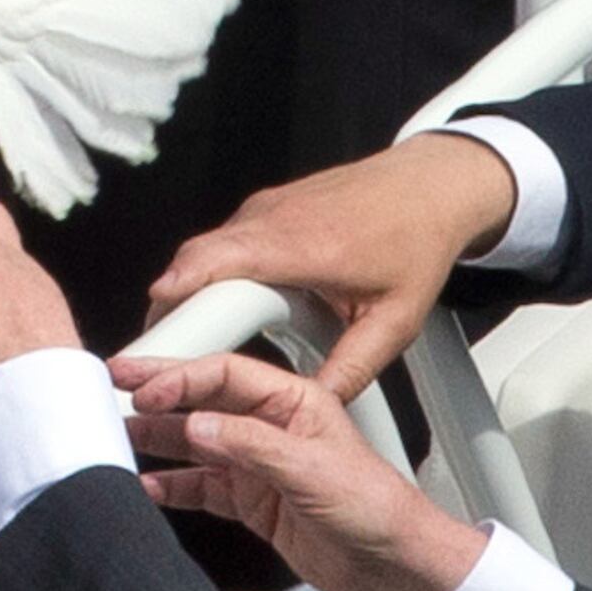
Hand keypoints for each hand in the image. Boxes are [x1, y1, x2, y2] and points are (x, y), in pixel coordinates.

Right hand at [114, 349, 484, 590]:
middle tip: (114, 391)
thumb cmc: (376, 506)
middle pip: (203, 402)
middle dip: (157, 397)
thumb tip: (199, 425)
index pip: (225, 374)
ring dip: (158, 441)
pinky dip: (174, 486)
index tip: (145, 388)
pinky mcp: (252, 501)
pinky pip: (202, 487)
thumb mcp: (311, 469)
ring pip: (195, 444)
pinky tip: (149, 486)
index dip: (181, 377)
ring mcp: (259, 465)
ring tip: (119, 439)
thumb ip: (250, 445)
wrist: (392, 564)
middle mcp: (272, 427)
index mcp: (294, 401)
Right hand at [145, 133, 518, 400]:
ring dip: (193, 295)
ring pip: (203, 253)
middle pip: (193, 262)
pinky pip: (222, 243)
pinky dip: (214, 275)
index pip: (215, 264)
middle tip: (167, 360)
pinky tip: (237, 305)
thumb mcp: (395, 321)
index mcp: (302, 247)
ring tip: (203, 340)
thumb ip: (353, 369)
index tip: (159, 340)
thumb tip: (316, 405)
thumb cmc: (417, 239)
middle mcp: (274, 219)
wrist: (432, 185)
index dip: (177, 299)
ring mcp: (264, 209)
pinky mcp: (264, 208)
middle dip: (173, 312)